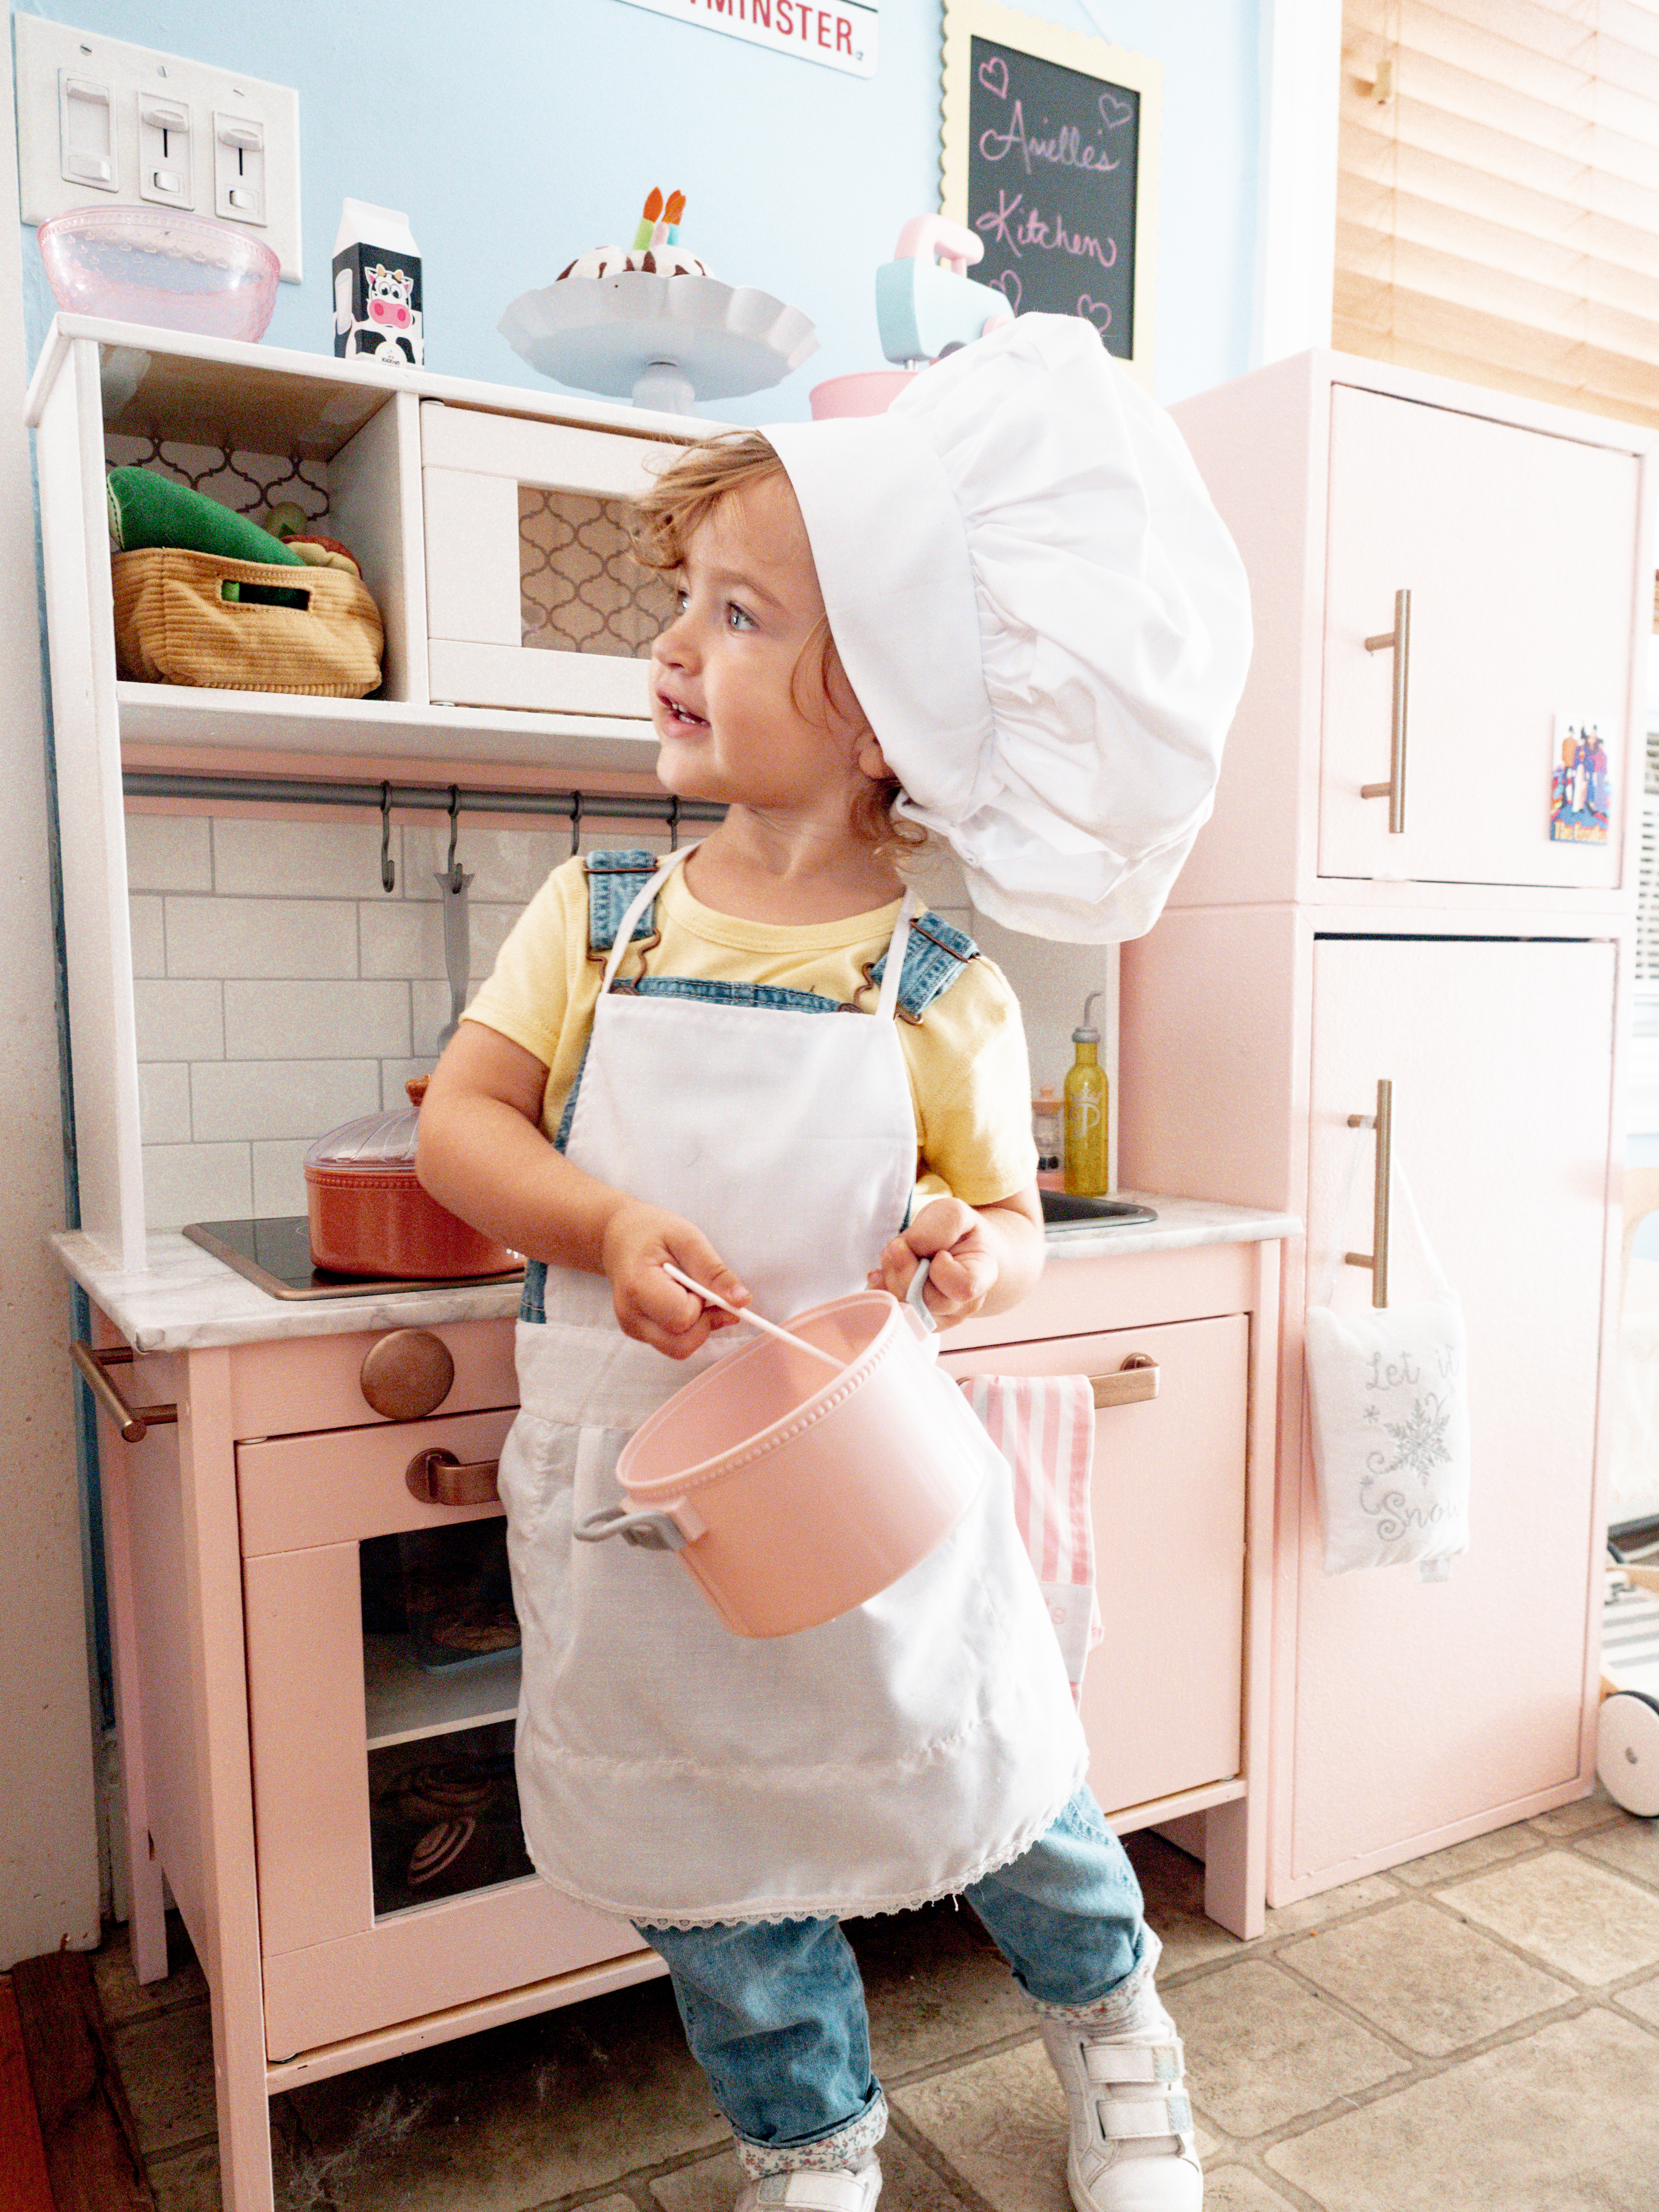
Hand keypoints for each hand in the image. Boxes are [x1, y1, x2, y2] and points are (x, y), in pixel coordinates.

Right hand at [601, 1202, 748, 1358]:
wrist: (618, 1237)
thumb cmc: (652, 1232)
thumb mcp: (687, 1238)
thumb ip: (713, 1271)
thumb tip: (742, 1301)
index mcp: (637, 1287)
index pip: (682, 1318)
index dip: (702, 1304)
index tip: (701, 1281)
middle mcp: (631, 1316)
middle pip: (681, 1344)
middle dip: (704, 1322)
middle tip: (704, 1291)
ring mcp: (633, 1328)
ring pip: (679, 1348)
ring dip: (698, 1326)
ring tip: (692, 1293)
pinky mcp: (639, 1333)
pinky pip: (673, 1343)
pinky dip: (688, 1327)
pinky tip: (683, 1300)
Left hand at [868, 1198, 997, 1328]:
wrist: (957, 1249)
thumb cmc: (957, 1232)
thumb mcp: (954, 1213)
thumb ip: (941, 1225)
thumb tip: (914, 1248)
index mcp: (983, 1275)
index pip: (964, 1287)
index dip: (941, 1269)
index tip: (938, 1253)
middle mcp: (966, 1304)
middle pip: (927, 1301)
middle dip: (903, 1269)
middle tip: (899, 1245)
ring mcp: (942, 1317)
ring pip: (907, 1309)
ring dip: (890, 1277)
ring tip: (894, 1254)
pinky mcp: (918, 1320)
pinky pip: (893, 1312)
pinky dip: (882, 1288)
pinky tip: (884, 1272)